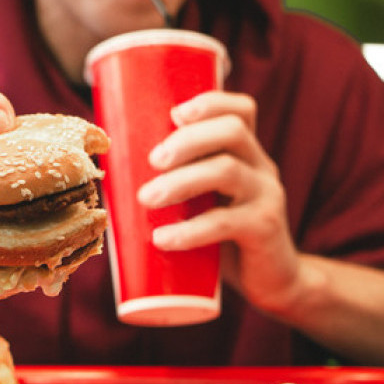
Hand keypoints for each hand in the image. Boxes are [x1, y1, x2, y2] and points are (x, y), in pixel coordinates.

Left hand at [136, 90, 303, 315]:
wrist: (271, 281)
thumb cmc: (225, 235)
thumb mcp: (207, 199)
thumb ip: (179, 181)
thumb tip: (112, 173)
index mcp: (246, 152)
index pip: (240, 109)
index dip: (209, 102)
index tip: (174, 113)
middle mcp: (261, 166)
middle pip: (232, 130)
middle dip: (187, 139)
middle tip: (152, 160)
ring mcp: (267, 195)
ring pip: (227, 171)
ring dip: (181, 181)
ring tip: (146, 199)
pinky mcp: (265, 229)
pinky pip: (227, 222)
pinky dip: (191, 230)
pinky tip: (163, 239)